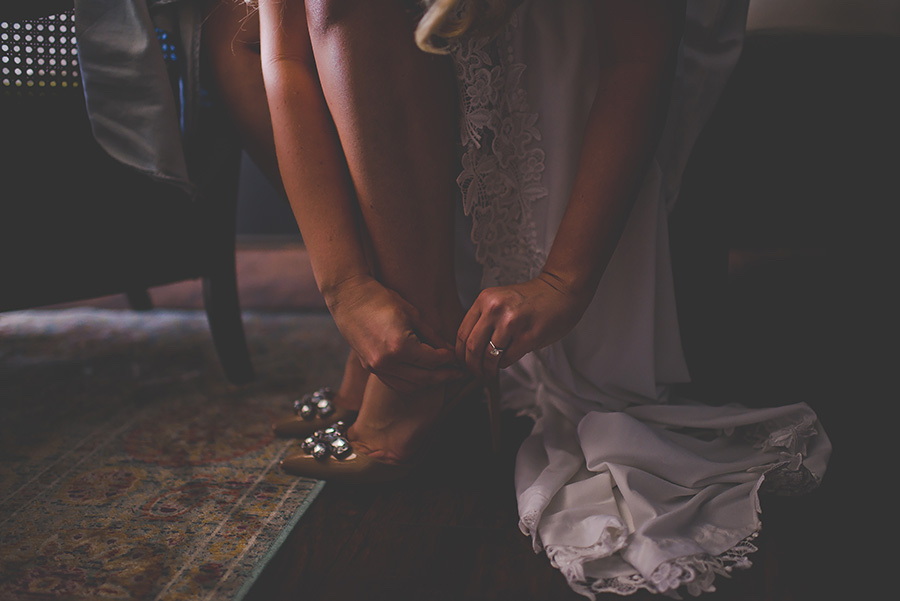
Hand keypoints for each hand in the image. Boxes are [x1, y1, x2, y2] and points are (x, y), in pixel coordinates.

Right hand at [325, 275, 462, 392]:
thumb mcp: (412, 313)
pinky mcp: (369, 368)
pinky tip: (422, 376)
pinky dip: (411, 383)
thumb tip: (449, 351)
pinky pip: (395, 383)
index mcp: (400, 346)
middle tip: (458, 373)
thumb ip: (432, 336)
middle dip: (444, 376)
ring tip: (442, 376)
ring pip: (410, 385)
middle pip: (424, 378)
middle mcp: (387, 362)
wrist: (348, 297)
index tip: (456, 356)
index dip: (448, 359)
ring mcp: (376, 367)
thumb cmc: (381, 299)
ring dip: (428, 382)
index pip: (433, 361)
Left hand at [456, 272, 592, 379]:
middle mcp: (495, 309)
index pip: (462, 333)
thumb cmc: (532, 299)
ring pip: (489, 356)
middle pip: (472, 347)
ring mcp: (511, 323)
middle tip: (475, 373)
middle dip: (472, 366)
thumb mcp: (500, 300)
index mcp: (485, 300)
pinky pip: (507, 359)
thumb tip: (470, 348)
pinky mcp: (528, 336)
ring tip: (489, 374)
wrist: (560, 290)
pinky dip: (504, 364)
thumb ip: (485, 319)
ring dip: (488, 370)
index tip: (463, 363)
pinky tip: (506, 361)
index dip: (460, 354)